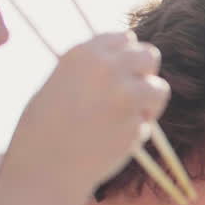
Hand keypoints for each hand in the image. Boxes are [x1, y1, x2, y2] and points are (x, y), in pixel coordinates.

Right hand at [2, 32, 168, 198]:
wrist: (46, 165)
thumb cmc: (46, 127)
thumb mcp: (62, 81)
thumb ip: (93, 69)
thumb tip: (124, 63)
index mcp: (84, 53)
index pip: (125, 38)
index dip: (125, 57)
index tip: (117, 73)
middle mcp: (107, 68)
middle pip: (149, 55)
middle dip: (144, 74)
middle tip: (129, 94)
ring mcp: (125, 95)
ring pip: (159, 87)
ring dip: (148, 102)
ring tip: (123, 117)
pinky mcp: (137, 123)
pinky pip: (148, 122)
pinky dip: (137, 129)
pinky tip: (113, 139)